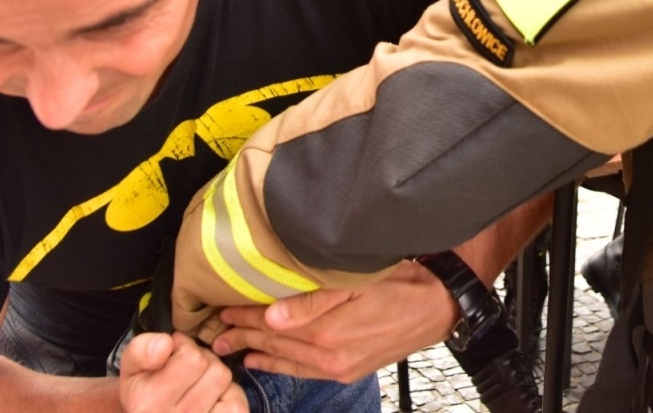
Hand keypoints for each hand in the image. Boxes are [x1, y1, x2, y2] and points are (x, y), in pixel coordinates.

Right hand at [118, 331, 247, 412]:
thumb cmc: (143, 391)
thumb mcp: (131, 368)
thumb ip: (141, 349)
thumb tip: (164, 345)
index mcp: (148, 403)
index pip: (190, 358)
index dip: (184, 346)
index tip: (172, 353)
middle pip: (213, 367)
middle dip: (202, 360)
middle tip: (186, 370)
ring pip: (225, 382)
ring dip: (215, 378)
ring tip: (198, 385)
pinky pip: (236, 403)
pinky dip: (229, 397)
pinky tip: (211, 401)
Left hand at [214, 261, 458, 382]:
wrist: (437, 307)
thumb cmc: (401, 282)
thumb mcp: (359, 281)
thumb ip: (314, 299)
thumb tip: (273, 316)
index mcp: (326, 330)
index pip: (272, 322)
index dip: (245, 315)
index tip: (221, 308)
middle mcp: (328, 354)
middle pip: (274, 343)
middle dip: (242, 335)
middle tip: (214, 331)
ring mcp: (337, 367)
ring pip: (285, 360)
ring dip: (254, 353)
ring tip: (228, 348)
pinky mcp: (346, 371)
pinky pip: (303, 371)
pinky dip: (278, 367)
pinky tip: (260, 363)